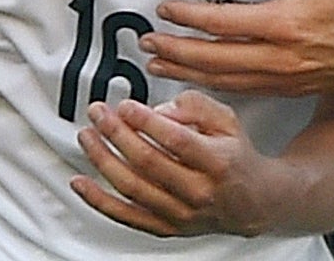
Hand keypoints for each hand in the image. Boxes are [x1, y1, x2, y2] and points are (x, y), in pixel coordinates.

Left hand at [72, 91, 273, 237]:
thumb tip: (160, 109)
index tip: (125, 105)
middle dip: (117, 133)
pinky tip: (81, 182)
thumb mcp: (227, 120)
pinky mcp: (165, 227)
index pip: (176, 141)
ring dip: (103, 160)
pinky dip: (99, 200)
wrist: (252, 202)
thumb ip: (195, 106)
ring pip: (132, 188)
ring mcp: (180, 213)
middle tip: (99, 113)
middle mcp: (198, 192)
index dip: (146, 121)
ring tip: (87, 135)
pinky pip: (125, 217)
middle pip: (149, 163)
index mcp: (217, 162)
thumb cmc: (235, 156)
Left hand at [142, 0, 333, 95]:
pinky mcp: (298, 86)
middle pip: (217, 60)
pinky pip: (248, 89)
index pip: (225, 22)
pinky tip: (203, 81)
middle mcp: (284, 57)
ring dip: (190, 74)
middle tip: (145, 46)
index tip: (163, 11)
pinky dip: (218, 87)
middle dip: (176, 54)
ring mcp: (290, 76)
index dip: (190, 18)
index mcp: (289, 23)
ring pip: (229, 81)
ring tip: (160, 66)